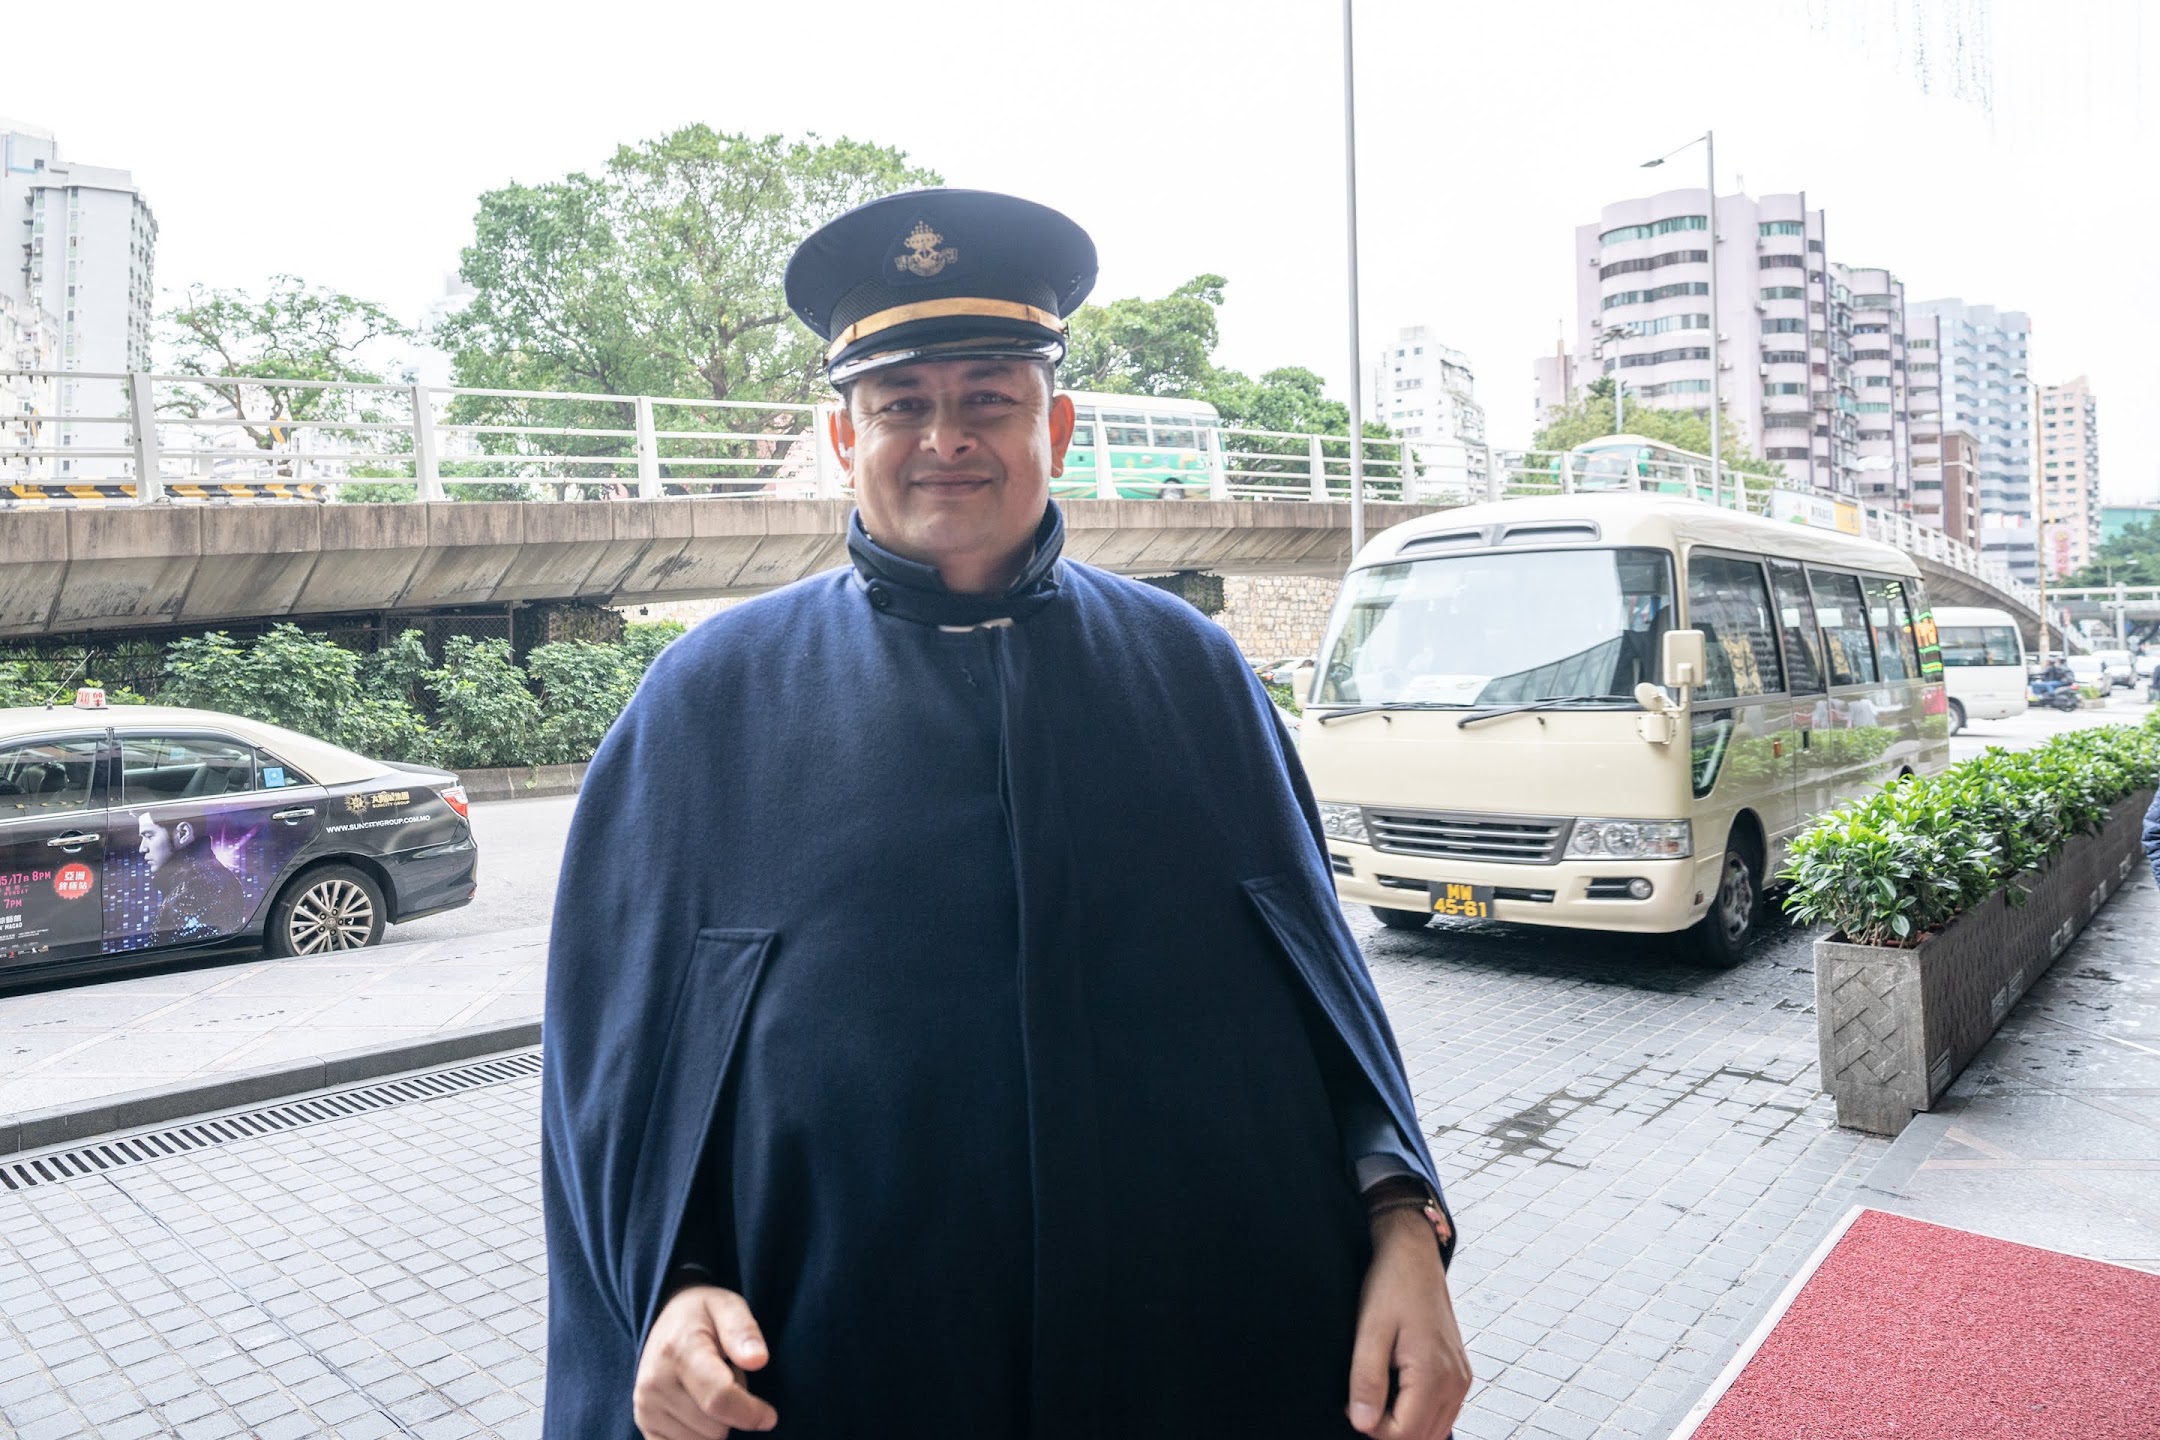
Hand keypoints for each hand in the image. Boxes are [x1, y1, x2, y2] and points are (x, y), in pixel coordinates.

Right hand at [633, 1284, 776, 1438]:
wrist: (663, 1320)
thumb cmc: (703, 1315)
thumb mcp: (728, 1306)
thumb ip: (744, 1331)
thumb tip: (759, 1360)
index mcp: (678, 1350)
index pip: (718, 1398)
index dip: (750, 1413)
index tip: (769, 1417)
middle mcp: (655, 1383)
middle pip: (715, 1428)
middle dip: (732, 1411)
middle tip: (727, 1379)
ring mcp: (646, 1407)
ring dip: (716, 1424)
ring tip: (709, 1390)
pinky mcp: (645, 1425)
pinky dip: (700, 1436)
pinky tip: (697, 1409)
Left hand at [1346, 1209, 1471, 1438]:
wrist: (1414, 1256)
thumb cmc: (1390, 1286)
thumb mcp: (1370, 1330)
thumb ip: (1367, 1380)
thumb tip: (1361, 1425)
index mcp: (1434, 1374)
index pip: (1404, 1435)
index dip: (1372, 1430)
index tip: (1352, 1403)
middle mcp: (1456, 1382)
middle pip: (1422, 1438)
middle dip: (1389, 1430)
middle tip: (1363, 1399)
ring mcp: (1462, 1379)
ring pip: (1434, 1431)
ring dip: (1405, 1425)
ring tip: (1379, 1392)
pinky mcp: (1460, 1374)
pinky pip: (1442, 1413)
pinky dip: (1419, 1414)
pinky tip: (1397, 1389)